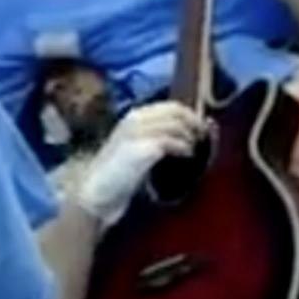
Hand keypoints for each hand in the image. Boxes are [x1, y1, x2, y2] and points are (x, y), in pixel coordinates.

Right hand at [75, 102, 205, 227]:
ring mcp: (136, 133)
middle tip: (202, 137)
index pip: (171, 106)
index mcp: (134, 116)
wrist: (97, 191)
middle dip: (193, 122)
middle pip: (176, 111)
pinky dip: (182, 147)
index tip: (200, 127)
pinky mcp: (140, 149)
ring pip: (175, 124)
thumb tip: (185, 131)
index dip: (190, 115)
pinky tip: (186, 155)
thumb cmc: (118, 173)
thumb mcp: (136, 147)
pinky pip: (169, 141)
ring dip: (189, 136)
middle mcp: (135, 119)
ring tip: (193, 148)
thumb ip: (155, 136)